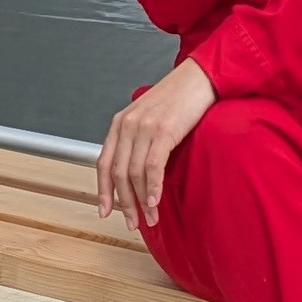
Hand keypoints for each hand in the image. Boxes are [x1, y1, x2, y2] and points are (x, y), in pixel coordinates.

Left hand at [97, 57, 214, 233]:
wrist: (199, 77)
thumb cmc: (178, 99)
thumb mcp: (150, 119)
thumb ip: (139, 141)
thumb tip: (138, 175)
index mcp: (120, 123)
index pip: (102, 164)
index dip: (103, 192)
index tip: (105, 212)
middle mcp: (127, 125)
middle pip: (117, 173)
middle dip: (124, 203)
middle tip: (133, 223)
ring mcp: (144, 127)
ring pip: (134, 174)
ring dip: (142, 202)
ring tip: (152, 219)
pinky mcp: (163, 130)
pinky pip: (153, 166)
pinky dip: (153, 188)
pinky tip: (156, 202)